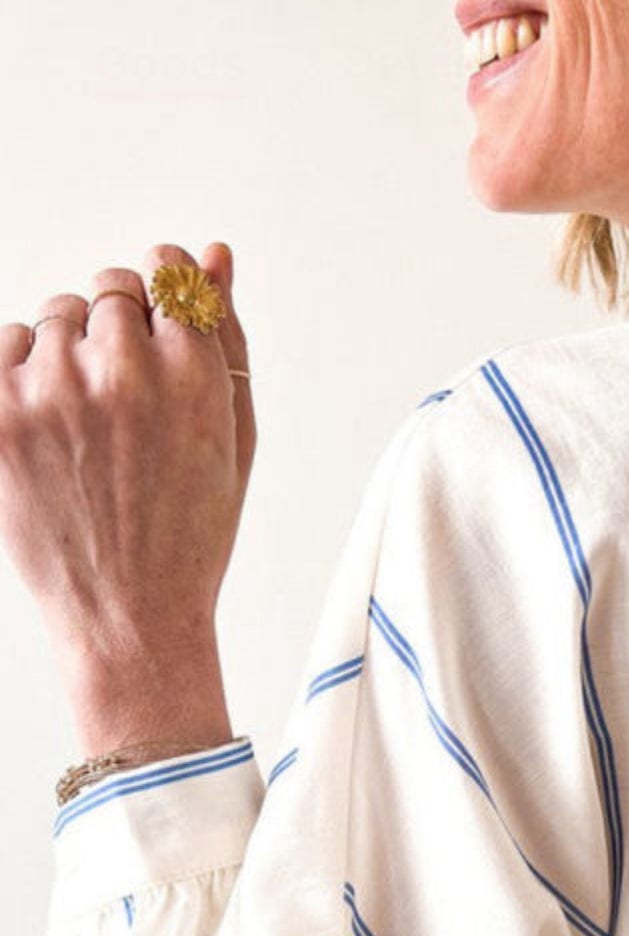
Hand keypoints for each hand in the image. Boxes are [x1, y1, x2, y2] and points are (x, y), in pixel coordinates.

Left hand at [0, 241, 255, 679]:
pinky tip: (47, 432)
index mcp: (193, 374)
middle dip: (115, 332)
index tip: (157, 333)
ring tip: (86, 433)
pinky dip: (19, 376)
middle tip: (124, 409)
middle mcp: (122, 372)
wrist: (130, 618)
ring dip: (64, 357)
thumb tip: (214, 254)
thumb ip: (226, 339)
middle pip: (107, 291)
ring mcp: (52, 392)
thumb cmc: (190, 535)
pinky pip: (2, 345)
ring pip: (51, 319)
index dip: (162, 299)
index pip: (165, 271)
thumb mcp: (234, 440)